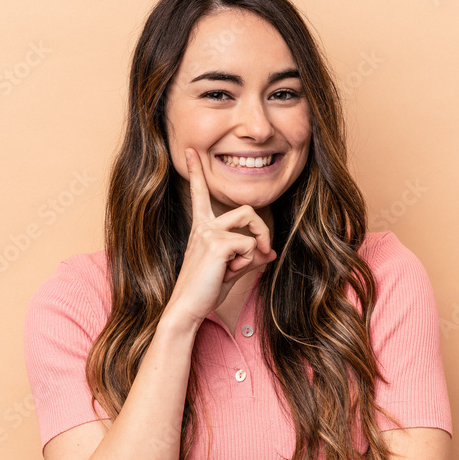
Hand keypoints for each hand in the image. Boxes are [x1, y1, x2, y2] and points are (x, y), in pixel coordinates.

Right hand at [166, 147, 277, 326]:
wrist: (187, 309)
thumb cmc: (205, 291)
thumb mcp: (231, 271)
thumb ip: (249, 258)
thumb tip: (270, 253)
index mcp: (201, 229)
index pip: (200, 194)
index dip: (196, 171)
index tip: (190, 151)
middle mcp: (203, 226)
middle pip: (247, 210)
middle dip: (262, 230)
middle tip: (264, 252)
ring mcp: (208, 233)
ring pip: (250, 223)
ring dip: (256, 247)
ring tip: (238, 268)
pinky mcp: (217, 243)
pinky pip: (249, 245)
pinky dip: (247, 262)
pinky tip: (229, 273)